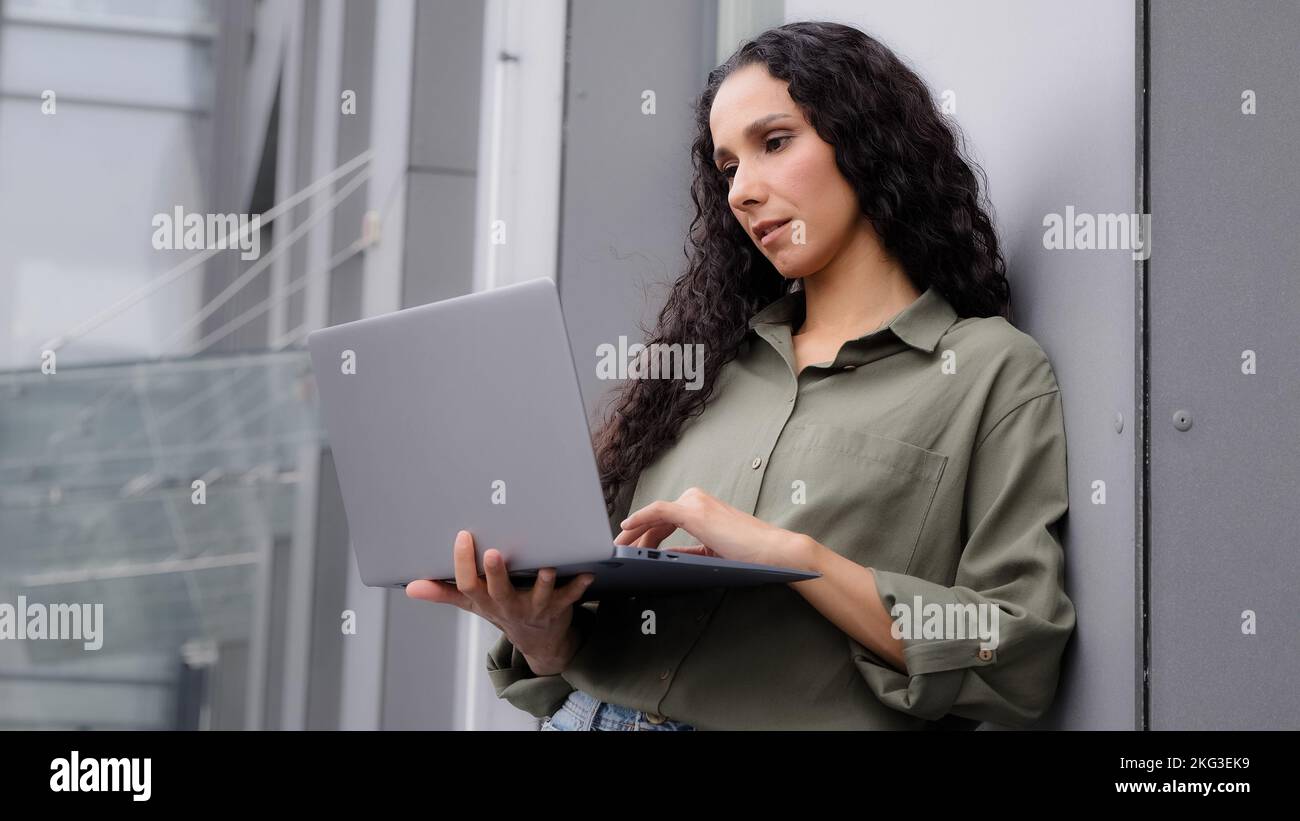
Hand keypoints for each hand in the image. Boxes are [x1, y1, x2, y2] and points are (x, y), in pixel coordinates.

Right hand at [405, 530, 594, 673]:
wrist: (539, 641)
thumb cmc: (503, 611)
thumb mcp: (473, 604)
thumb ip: (444, 592)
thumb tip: (411, 587)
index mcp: (486, 601)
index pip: (469, 585)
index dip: (464, 563)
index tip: (462, 537)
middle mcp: (509, 605)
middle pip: (500, 590)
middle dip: (496, 573)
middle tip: (493, 553)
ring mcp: (535, 607)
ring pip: (538, 594)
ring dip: (543, 581)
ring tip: (546, 566)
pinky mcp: (559, 606)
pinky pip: (570, 597)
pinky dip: (578, 586)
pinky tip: (586, 573)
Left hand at [615, 486, 809, 567]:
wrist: (771, 550)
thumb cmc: (749, 553)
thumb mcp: (711, 551)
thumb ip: (689, 550)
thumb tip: (666, 556)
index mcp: (702, 508)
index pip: (665, 520)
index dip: (646, 534)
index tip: (632, 547)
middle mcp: (696, 500)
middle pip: (656, 518)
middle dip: (637, 535)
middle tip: (621, 550)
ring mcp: (695, 503)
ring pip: (653, 515)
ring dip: (635, 531)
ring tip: (621, 546)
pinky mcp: (693, 511)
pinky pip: (658, 511)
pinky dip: (640, 518)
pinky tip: (627, 527)